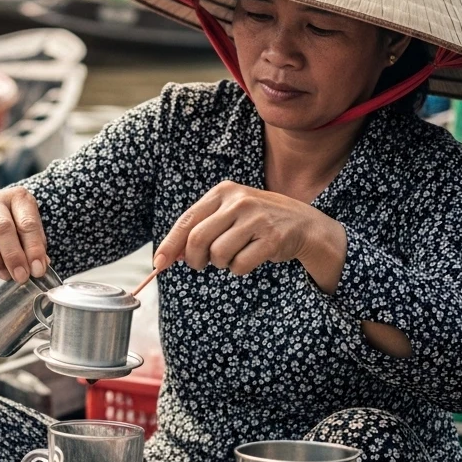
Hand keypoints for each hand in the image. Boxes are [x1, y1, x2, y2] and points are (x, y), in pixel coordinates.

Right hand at [0, 187, 49, 283]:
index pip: (27, 223)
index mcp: (17, 198)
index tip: (38, 269)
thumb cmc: (16, 225)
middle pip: (2, 228)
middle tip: (21, 276)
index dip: (34, 248)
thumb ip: (35, 245)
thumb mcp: (30, 230)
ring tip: (3, 275)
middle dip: (13, 256)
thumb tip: (40, 266)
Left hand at [153, 181, 346, 291]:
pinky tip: (249, 258)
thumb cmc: (257, 221)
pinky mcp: (272, 238)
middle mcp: (239, 201)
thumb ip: (201, 228)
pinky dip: (238, 269)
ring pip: (218, 255)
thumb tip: (170, 255)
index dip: (170, 245)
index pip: (186, 221)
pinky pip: (239, 265)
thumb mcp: (228, 214)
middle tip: (200, 265)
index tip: (158, 264)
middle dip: (194, 259)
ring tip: (232, 256)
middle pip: (198, 240)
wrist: (303, 224)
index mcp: (223, 192)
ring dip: (220, 264)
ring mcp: (257, 219)